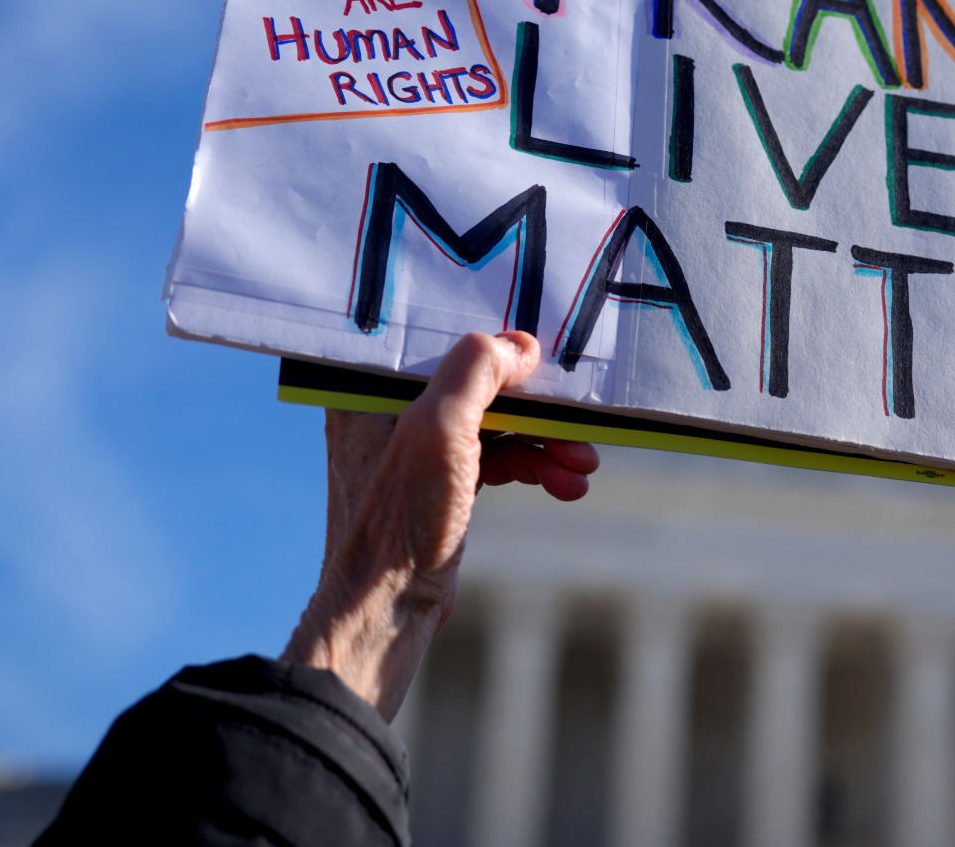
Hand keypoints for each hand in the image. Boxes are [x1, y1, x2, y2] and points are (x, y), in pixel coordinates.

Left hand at [283, 332, 597, 718]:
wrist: (387, 613)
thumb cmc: (398, 524)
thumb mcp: (438, 432)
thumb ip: (475, 372)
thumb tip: (521, 345)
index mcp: (371, 387)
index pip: (446, 341)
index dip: (499, 343)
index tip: (545, 352)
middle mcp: (390, 410)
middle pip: (482, 384)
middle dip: (538, 407)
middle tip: (580, 424)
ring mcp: (419, 448)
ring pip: (499, 422)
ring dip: (547, 442)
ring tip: (583, 467)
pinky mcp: (443, 481)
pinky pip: (500, 456)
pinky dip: (535, 467)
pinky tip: (567, 485)